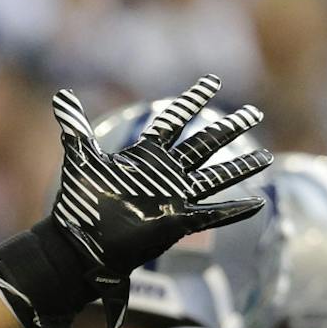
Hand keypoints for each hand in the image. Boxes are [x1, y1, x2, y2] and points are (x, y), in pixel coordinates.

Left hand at [0, 74, 267, 327]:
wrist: (74, 245)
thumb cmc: (77, 205)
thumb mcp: (79, 160)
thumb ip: (74, 127)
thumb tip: (61, 95)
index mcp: (144, 157)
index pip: (173, 122)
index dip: (191, 101)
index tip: (212, 81)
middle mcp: (163, 174)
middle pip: (202, 145)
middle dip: (227, 129)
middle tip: (253, 113)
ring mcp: (172, 197)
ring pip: (214, 177)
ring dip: (240, 168)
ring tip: (265, 158)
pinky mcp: (176, 221)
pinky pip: (212, 214)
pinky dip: (234, 210)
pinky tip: (256, 204)